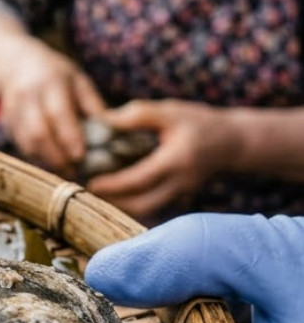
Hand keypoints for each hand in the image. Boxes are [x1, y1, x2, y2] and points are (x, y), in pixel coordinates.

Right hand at [0, 40, 106, 174]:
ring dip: (46, 160)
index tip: (81, 156)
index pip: (58, 114)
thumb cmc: (57, 75)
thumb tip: (112, 133)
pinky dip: (37, 157)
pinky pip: (21, 145)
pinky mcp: (6, 123)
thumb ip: (94, 106)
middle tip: (74, 170)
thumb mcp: (80, 81)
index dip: (69, 137)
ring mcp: (12, 110)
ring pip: (27, 143)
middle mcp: (27, 96)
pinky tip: (51, 160)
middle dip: (57, 156)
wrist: (17, 65)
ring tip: (65, 168)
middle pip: (38, 133)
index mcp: (50, 82)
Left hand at [86, 100, 236, 220]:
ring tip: (98, 193)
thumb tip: (103, 121)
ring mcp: (182, 195)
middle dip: (113, 202)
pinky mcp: (180, 199)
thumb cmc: (199, 123)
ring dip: (121, 206)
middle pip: (141, 205)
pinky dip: (132, 204)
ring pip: (146, 211)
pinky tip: (115, 194)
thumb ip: (138, 115)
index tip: (90, 183)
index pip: (140, 180)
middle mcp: (180, 183)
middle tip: (88, 191)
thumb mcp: (170, 111)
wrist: (233, 143)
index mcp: (177, 161)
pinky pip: (152, 208)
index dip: (113, 185)